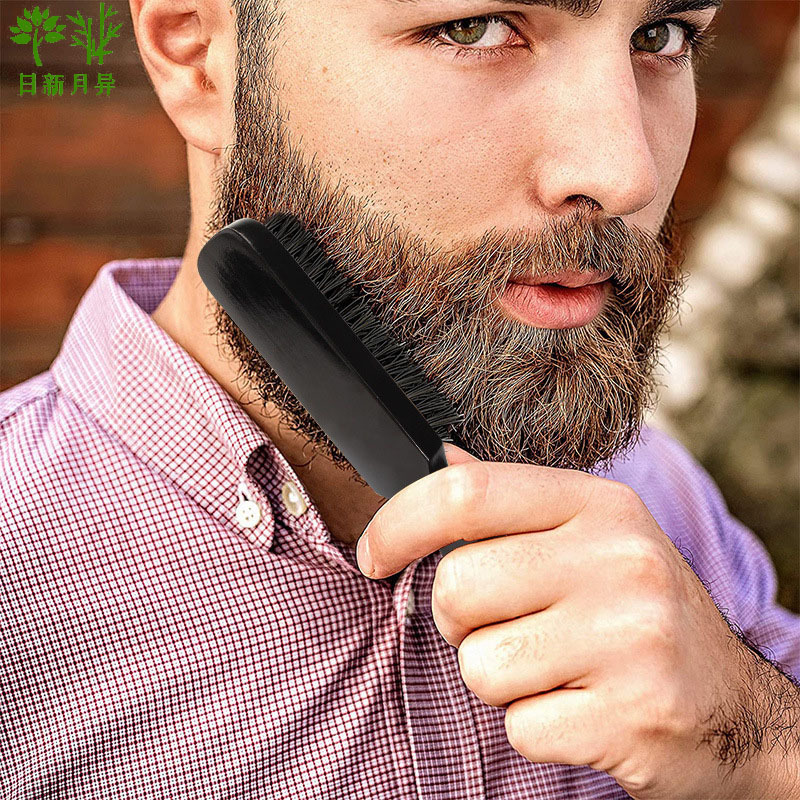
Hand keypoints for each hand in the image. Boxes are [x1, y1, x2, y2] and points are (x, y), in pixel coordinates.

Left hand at [356, 443, 799, 798]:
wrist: (731, 705)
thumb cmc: (639, 610)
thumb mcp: (591, 533)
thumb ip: (511, 499)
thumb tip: (442, 459)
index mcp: (599, 505)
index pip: (466, 493)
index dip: (399, 523)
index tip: (375, 553)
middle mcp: (619, 560)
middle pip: (456, 588)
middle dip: (462, 621)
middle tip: (511, 625)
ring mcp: (631, 638)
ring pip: (479, 666)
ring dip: (500, 679)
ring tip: (555, 668)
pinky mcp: (633, 716)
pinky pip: (519, 726)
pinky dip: (535, 726)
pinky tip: (582, 707)